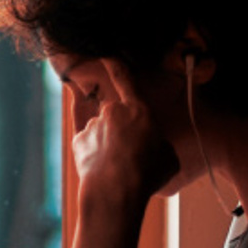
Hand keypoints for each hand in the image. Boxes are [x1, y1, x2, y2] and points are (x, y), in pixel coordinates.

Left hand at [72, 58, 179, 209]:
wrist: (115, 192)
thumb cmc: (147, 174)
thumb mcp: (169, 157)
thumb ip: (159, 142)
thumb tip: (153, 145)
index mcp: (139, 110)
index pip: (125, 78)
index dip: (116, 64)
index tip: (107, 54)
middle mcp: (112, 112)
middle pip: (116, 115)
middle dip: (121, 129)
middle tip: (130, 154)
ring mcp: (92, 125)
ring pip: (102, 130)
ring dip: (108, 143)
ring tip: (119, 168)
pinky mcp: (78, 140)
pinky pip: (88, 143)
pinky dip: (94, 152)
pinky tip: (103, 168)